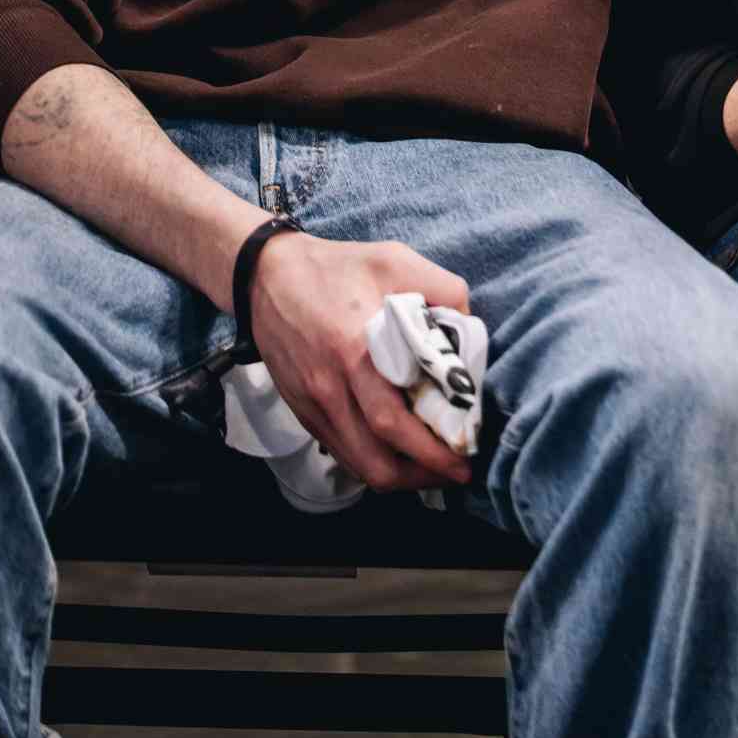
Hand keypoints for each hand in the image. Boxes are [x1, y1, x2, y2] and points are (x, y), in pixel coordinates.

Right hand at [248, 233, 474, 493]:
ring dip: (400, 478)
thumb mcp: (395, 260)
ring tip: (432, 468)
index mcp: (356, 351)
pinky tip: (396, 451)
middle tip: (458, 471)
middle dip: (424, 475)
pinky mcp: (303, 412)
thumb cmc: (337, 268)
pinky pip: (342, 452)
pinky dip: (372, 462)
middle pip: (378, 461)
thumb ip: (442, 288)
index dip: (432, 451)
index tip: (466, 456)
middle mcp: (331, 388)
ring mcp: (313, 405)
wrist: (268, 275)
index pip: (395, 423)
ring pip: (359, 466)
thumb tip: (470, 329)